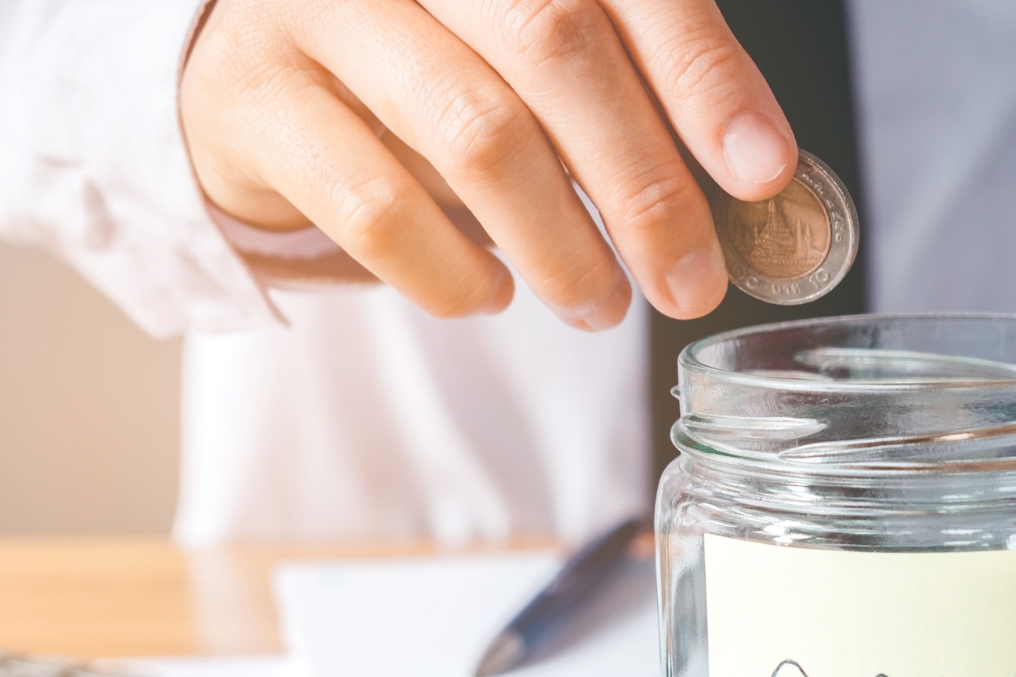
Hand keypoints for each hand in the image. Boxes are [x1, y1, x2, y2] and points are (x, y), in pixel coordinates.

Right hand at [179, 0, 799, 324]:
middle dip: (644, 184)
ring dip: (562, 247)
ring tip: (601, 307)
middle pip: (555, 44)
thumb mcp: (533, 50)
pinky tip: (492, 294)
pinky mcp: (252, 97)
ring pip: (475, 134)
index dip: (704, 75)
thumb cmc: (433, 60)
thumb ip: (631, 82)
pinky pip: (377, 206)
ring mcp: (318, 7)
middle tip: (692, 280)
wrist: (252, 70)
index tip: (763, 172)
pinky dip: (453, 272)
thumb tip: (749, 177)